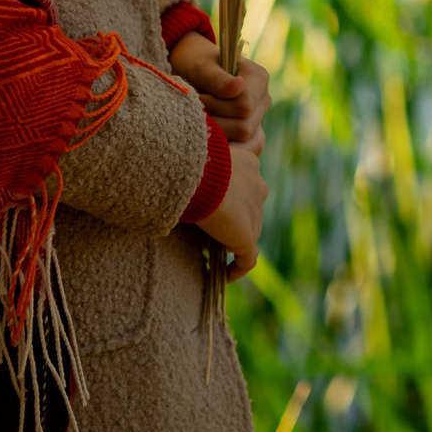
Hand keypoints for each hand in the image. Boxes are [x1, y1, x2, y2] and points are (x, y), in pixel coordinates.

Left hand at [171, 32, 273, 151]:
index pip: (244, 105)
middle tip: (198, 109)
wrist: (190, 72)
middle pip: (244, 126)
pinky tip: (211, 139)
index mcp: (259, 78)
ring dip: (217, 133)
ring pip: (244, 141)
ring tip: (203, 119)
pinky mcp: (252, 134)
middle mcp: (264, 99)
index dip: (217, 106)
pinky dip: (228, 149)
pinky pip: (248, 151)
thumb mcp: (200, 67)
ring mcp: (259, 118)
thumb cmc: (195, 65)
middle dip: (216, 120)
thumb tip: (239, 87)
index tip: (199, 96)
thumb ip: (218, 79)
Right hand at [193, 142, 266, 280]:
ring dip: (234, 242)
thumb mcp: (194, 155)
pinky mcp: (247, 235)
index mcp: (248, 163)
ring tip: (213, 252)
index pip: (245, 184)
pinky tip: (224, 276)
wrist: (199, 172)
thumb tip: (173, 173)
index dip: (232, 197)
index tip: (215, 207)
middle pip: (251, 208)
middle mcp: (257, 186)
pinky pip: (248, 259)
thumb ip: (196, 166)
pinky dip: (237, 268)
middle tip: (211, 231)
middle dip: (236, 219)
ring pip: (250, 231)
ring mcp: (255, 212)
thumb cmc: (189, 159)